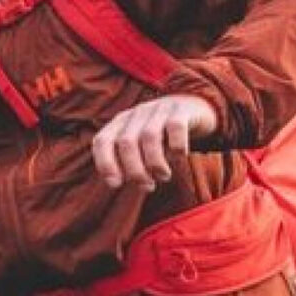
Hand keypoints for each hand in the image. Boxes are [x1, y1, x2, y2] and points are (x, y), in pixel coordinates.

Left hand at [93, 94, 216, 190]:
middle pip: (126, 143)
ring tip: (164, 176)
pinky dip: (177, 146)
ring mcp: (158, 109)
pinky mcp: (181, 110)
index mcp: (121, 123)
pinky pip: (176, 127)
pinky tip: (181, 157)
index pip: (102, 141)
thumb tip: (116, 183)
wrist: (193, 109)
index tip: (116, 184)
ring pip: (149, 137)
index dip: (105, 164)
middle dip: (135, 170)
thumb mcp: (141, 146)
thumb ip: (127, 161)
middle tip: (148, 186)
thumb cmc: (163, 137)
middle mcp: (137, 114)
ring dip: (155, 163)